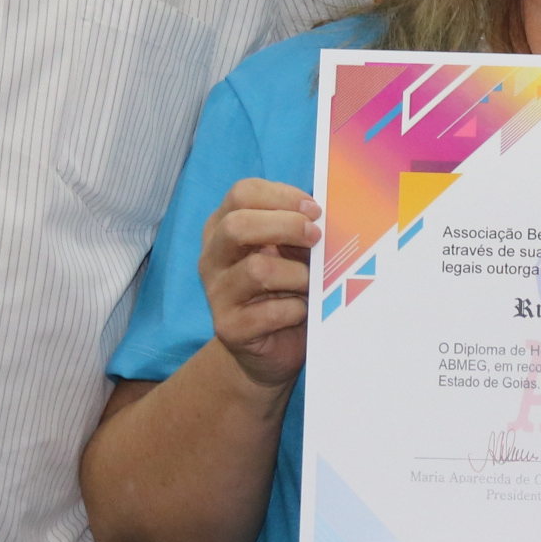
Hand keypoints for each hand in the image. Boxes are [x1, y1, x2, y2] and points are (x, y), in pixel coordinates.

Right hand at [200, 178, 319, 390]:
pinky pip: (270, 312)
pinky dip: (296, 309)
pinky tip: (302, 311)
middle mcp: (212, 257)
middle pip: (238, 225)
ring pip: (258, 270)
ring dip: (298, 275)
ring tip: (312, 284)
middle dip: (286, 226)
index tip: (314, 209)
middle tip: (316, 237)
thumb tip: (328, 209)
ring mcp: (217, 293)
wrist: (270, 348)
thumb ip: (300, 227)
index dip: (281, 196)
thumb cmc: (285, 288)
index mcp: (224, 226)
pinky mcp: (229, 328)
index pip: (242, 193)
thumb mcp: (291, 251)